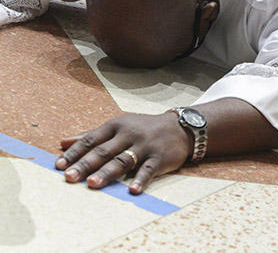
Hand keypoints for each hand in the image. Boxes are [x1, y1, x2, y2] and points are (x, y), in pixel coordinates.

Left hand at [55, 112, 191, 194]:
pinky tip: (133, 190)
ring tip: (93, 184)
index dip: (74, 153)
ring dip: (108, 173)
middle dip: (86, 164)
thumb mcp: (119, 126)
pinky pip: (149, 169)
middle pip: (104, 151)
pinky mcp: (160, 157)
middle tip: (70, 177)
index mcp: (116, 126)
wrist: (181, 127)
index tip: (59, 166)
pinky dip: (141, 179)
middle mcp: (129, 135)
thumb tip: (63, 142)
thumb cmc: (144, 128)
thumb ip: (92, 135)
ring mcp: (145, 146)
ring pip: (123, 160)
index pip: (91, 140)